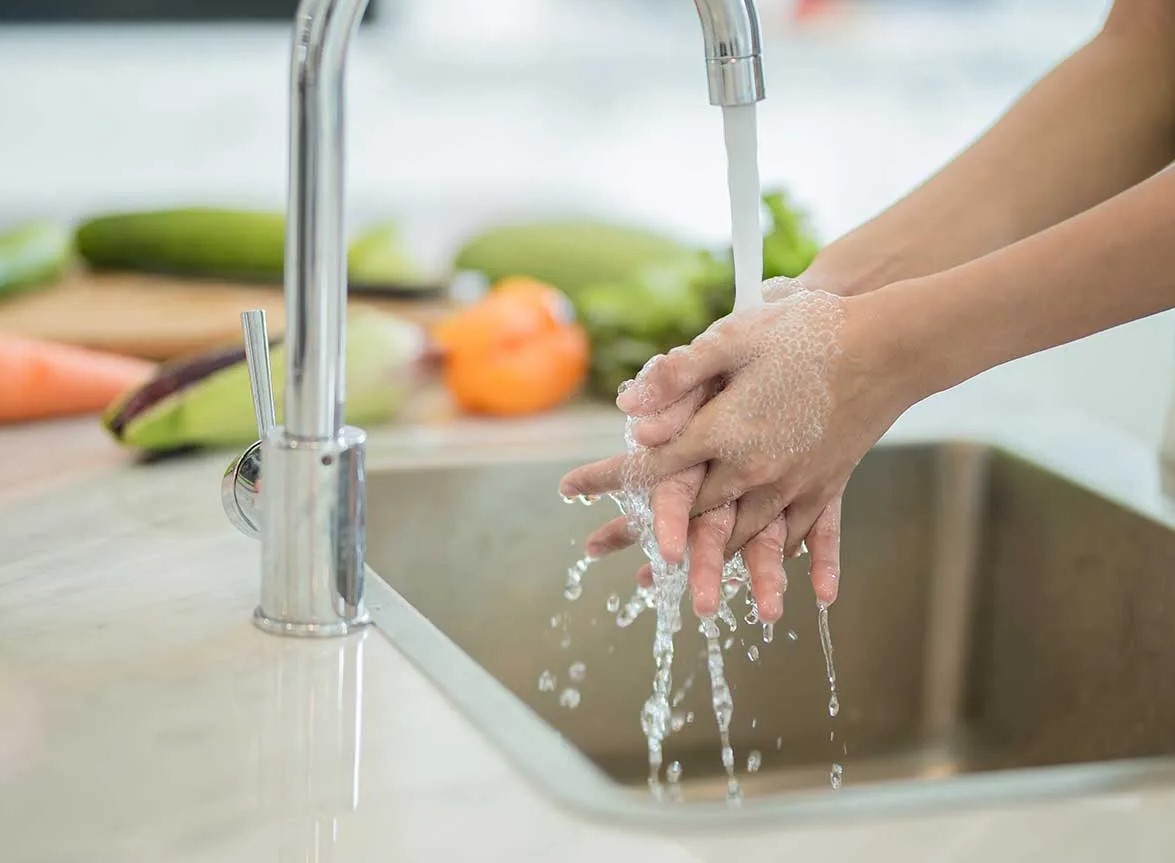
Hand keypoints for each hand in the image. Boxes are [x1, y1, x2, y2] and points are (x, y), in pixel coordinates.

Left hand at [563, 283, 917, 619]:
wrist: (891, 343)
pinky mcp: (828, 484)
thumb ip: (680, 374)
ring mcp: (795, 484)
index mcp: (724, 434)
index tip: (567, 490)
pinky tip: (806, 595)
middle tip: (598, 554)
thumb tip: (629, 410)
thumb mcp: (735, 339)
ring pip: (745, 540)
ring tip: (691, 606)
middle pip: (691, 518)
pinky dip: (799, 565)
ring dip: (715, 573)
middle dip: (642, 539)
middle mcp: (755, 471)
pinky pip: (806, 536)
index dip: (606, 478)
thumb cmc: (807, 332)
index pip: (650, 466)